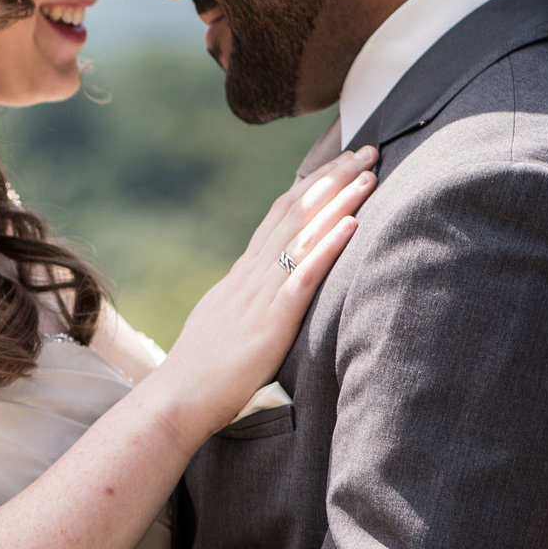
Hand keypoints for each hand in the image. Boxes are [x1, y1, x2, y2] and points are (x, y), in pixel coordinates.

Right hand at [148, 145, 376, 437]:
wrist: (177, 397)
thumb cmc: (200, 374)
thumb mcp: (223, 324)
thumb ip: (243, 303)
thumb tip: (260, 294)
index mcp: (241, 276)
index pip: (278, 217)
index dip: (310, 187)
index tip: (338, 165)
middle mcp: (250, 275)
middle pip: (295, 213)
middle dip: (332, 179)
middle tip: (366, 150)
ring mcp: (259, 295)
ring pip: (303, 235)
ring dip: (340, 201)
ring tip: (370, 173)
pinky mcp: (271, 320)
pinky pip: (304, 276)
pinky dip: (329, 246)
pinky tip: (353, 223)